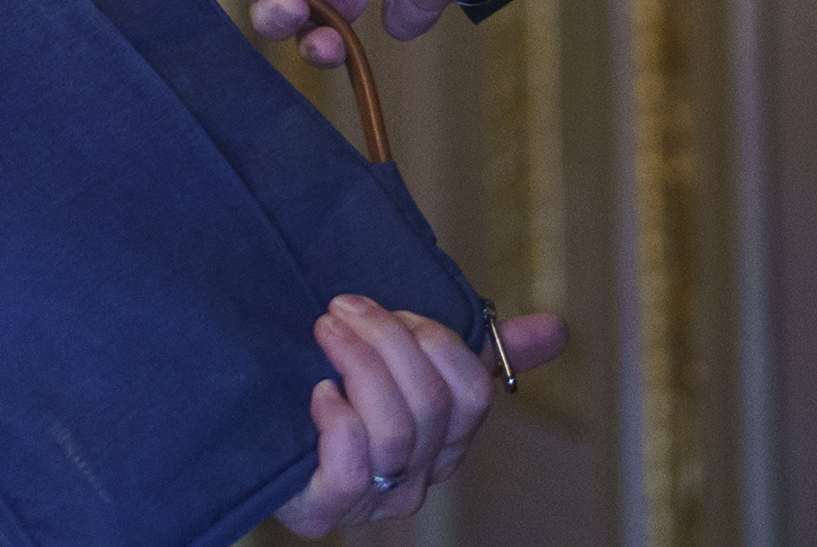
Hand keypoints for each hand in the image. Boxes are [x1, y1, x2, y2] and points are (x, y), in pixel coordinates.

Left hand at [279, 296, 565, 531]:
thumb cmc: (342, 392)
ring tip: (324, 329)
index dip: (437, 340)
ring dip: (358, 363)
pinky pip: (351, 468)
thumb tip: (558, 329)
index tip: (392, 307)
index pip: (474, 390)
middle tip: (342, 305)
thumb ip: (478, 350)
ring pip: (395, 430)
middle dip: (386, 339)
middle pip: (431, 402)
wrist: (259, 439)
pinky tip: (317, 392)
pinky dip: (337, 420)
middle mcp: (418, 477)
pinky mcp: (324, 510)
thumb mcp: (406, 362)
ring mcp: (374, 499)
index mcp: (445, 440)